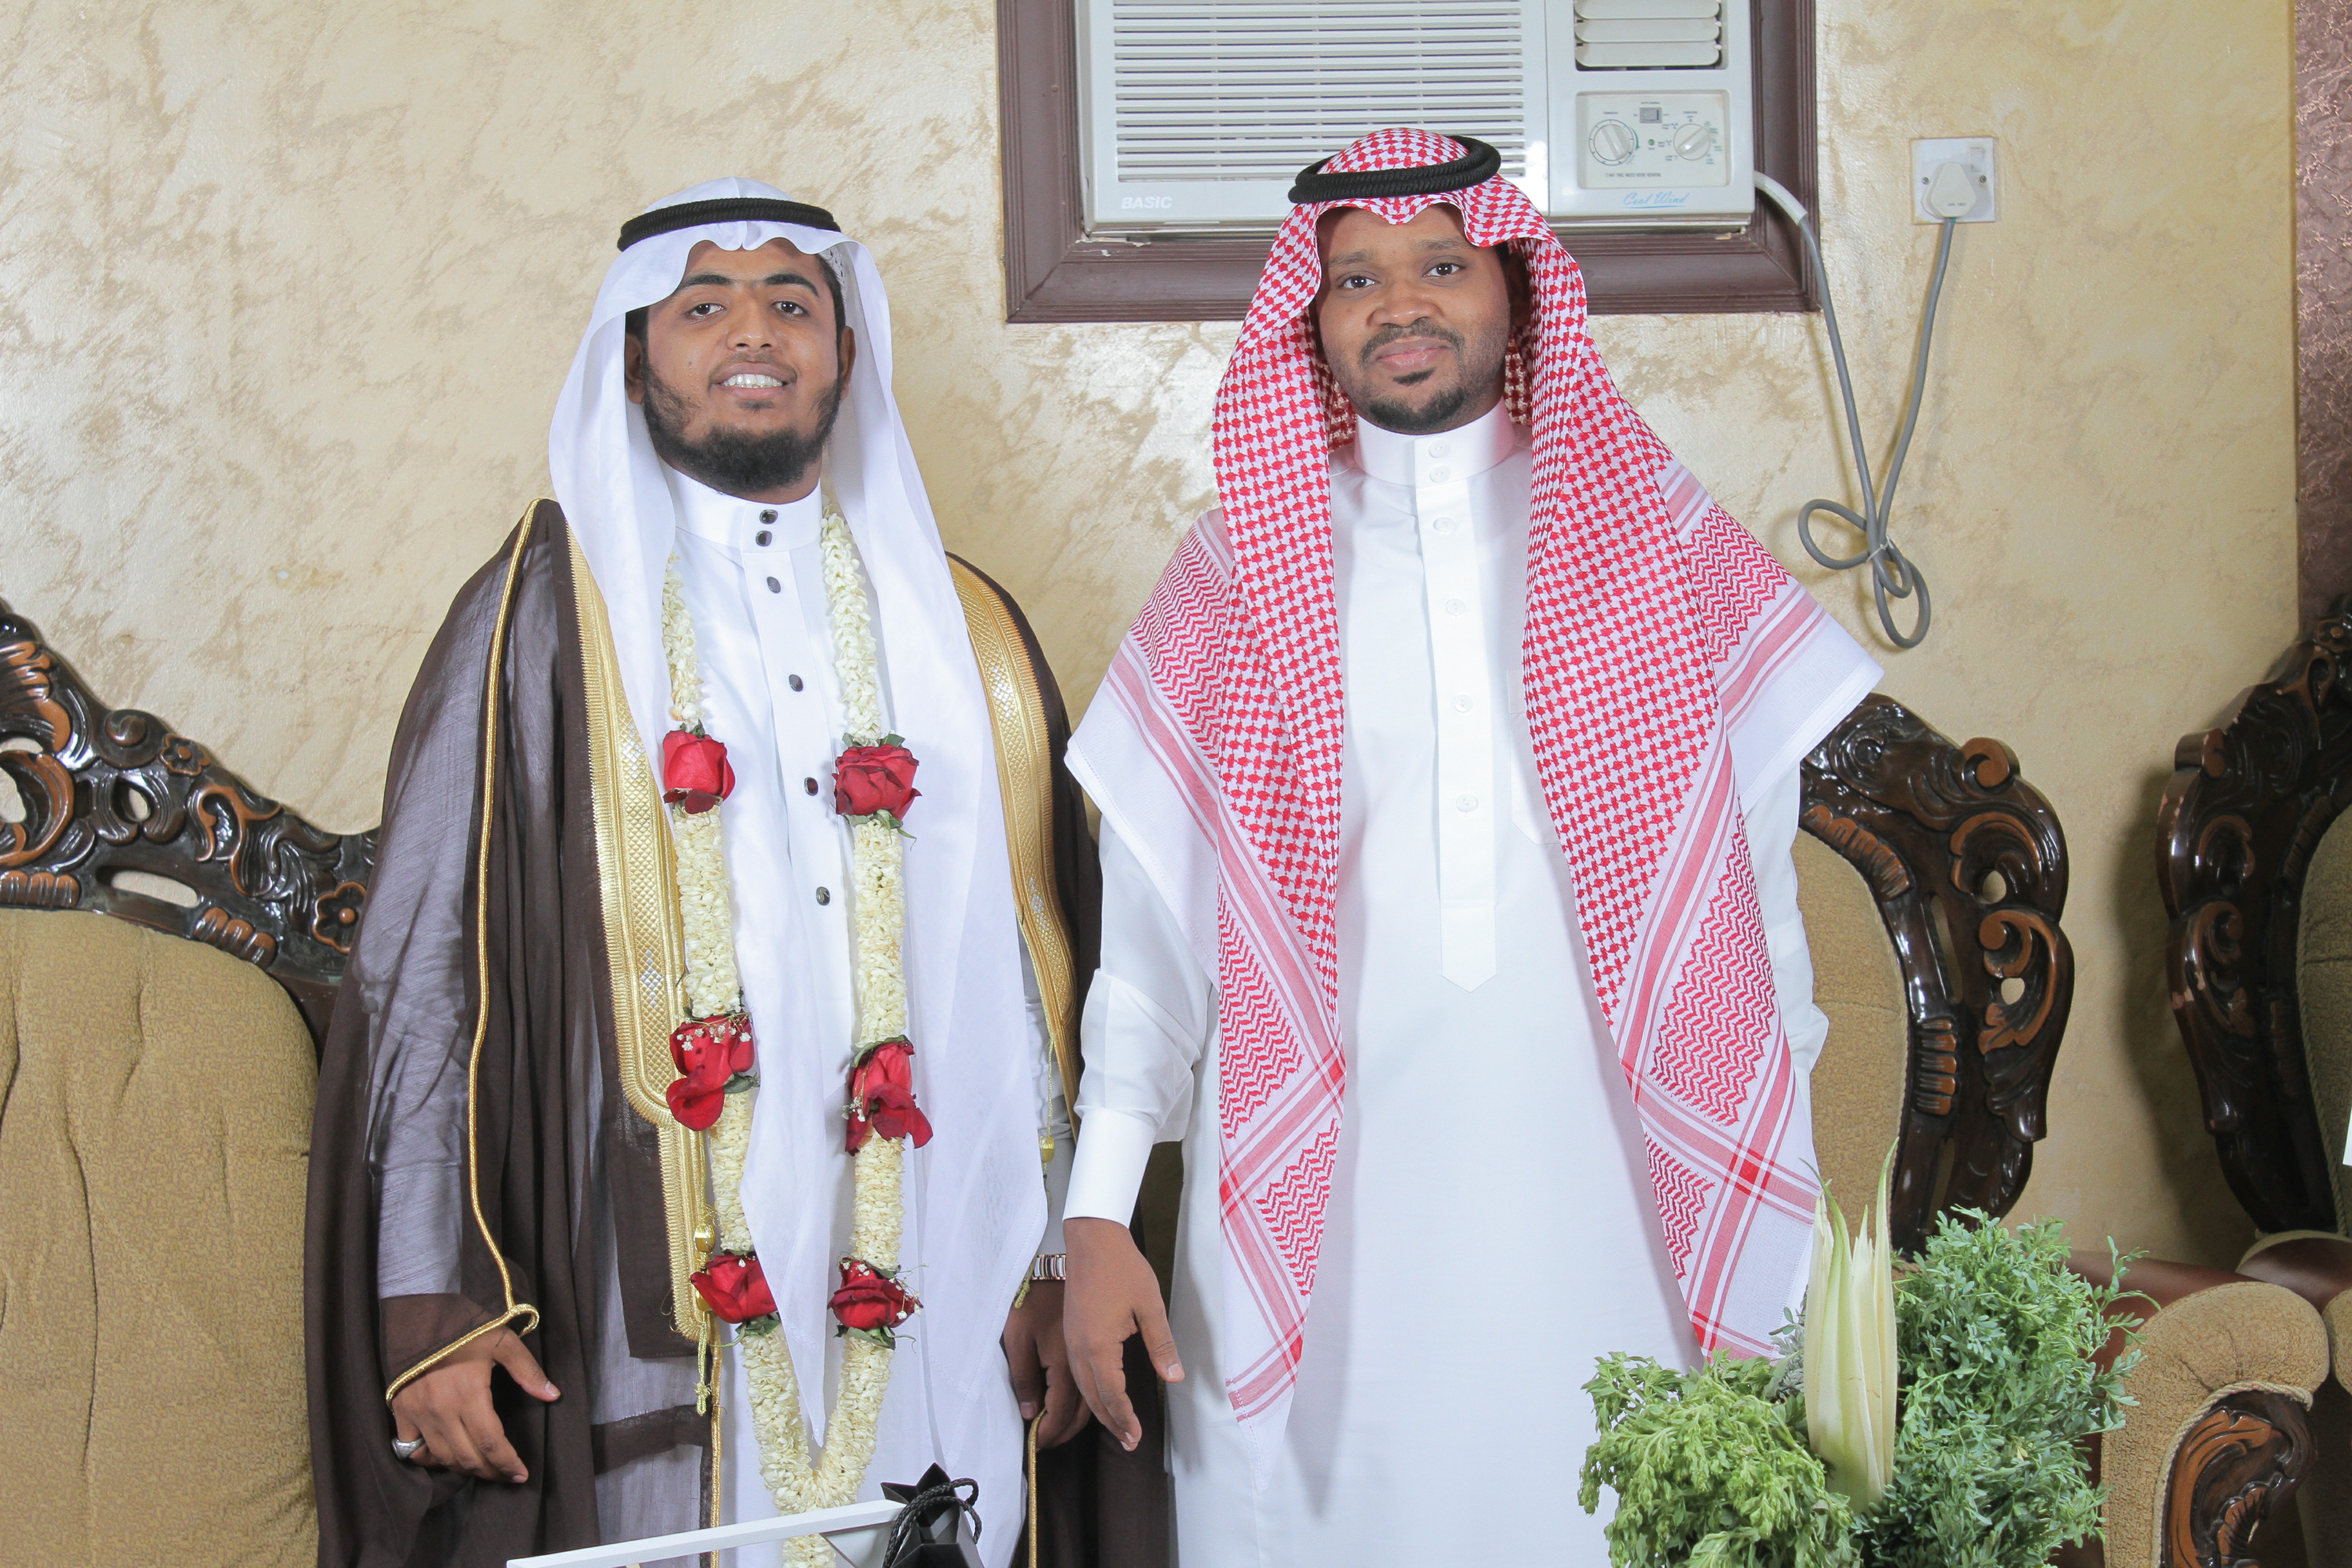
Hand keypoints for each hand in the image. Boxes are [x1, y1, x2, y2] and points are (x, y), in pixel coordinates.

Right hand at [389, 1326, 559, 1482]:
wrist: (416, 1315)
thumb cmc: (463, 1327)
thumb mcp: (501, 1342)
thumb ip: (528, 1371)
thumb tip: (553, 1395)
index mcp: (468, 1394)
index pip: (491, 1443)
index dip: (507, 1463)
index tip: (521, 1474)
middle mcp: (441, 1410)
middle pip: (468, 1457)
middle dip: (490, 1472)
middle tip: (507, 1475)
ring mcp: (418, 1413)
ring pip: (442, 1457)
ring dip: (464, 1469)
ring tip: (484, 1469)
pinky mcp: (401, 1412)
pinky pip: (413, 1449)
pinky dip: (430, 1459)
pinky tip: (447, 1458)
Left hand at [1001, 1280, 1086, 1449]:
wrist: (1079, 1258)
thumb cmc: (1036, 1296)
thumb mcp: (1018, 1336)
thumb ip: (1024, 1378)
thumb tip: (1030, 1413)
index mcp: (1066, 1363)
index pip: (1062, 1413)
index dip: (1050, 1434)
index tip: (1038, 1448)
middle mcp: (1086, 1364)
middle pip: (1083, 1413)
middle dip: (1067, 1434)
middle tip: (1050, 1448)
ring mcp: (1094, 1355)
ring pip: (1093, 1401)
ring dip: (1082, 1422)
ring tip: (1063, 1435)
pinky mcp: (1099, 1346)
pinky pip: (1095, 1383)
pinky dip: (1088, 1402)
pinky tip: (1077, 1404)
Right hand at [1064, 1217, 1182, 1451]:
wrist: (1093, 1239)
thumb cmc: (1123, 1269)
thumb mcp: (1150, 1306)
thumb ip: (1161, 1346)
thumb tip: (1175, 1378)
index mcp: (1098, 1346)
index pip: (1112, 1395)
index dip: (1125, 1419)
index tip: (1137, 1438)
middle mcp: (1079, 1349)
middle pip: (1093, 1398)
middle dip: (1111, 1423)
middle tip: (1129, 1443)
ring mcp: (1071, 1341)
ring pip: (1082, 1387)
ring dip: (1099, 1410)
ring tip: (1117, 1426)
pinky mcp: (1070, 1333)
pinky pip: (1077, 1373)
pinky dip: (1089, 1391)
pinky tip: (1100, 1395)